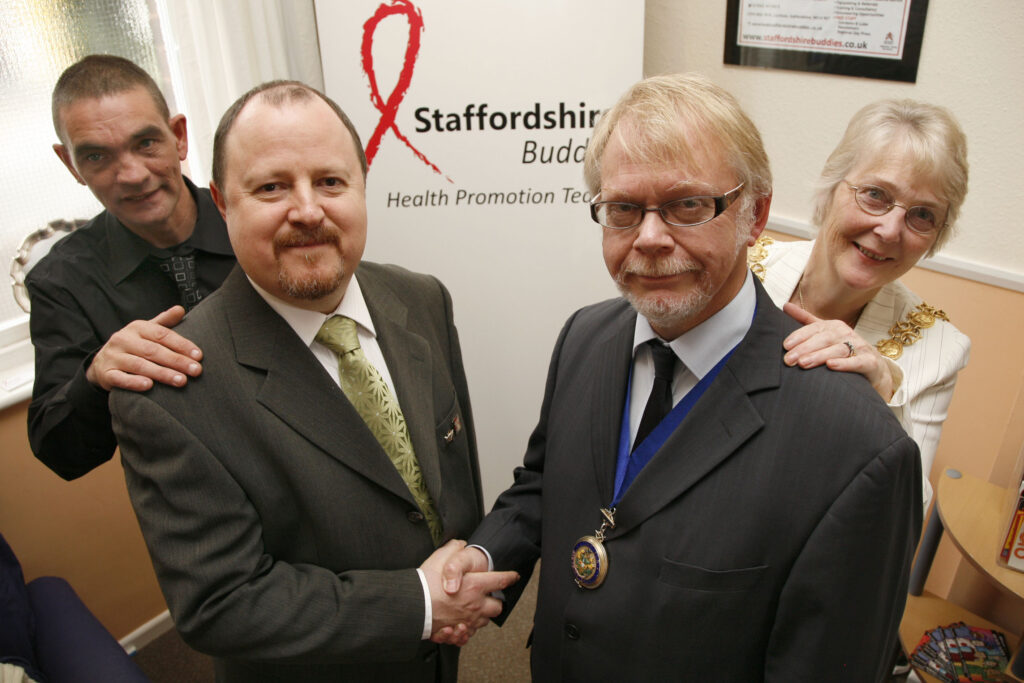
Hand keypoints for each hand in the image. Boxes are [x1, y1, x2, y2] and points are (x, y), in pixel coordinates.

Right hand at [85, 306, 202, 391]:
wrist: (102, 362)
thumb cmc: (133, 346)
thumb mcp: (147, 331)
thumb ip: (164, 322)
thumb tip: (180, 309)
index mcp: (137, 327)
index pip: (162, 335)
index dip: (182, 345)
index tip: (199, 356)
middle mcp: (123, 339)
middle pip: (154, 350)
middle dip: (177, 361)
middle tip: (196, 370)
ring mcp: (113, 356)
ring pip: (140, 365)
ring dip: (162, 373)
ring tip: (181, 381)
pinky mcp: (106, 373)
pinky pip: (120, 378)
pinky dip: (134, 382)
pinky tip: (149, 386)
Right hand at [421, 540, 517, 645]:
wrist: (411, 608)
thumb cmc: (425, 585)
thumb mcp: (439, 558)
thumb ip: (453, 549)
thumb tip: (460, 544)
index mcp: (475, 586)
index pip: (501, 581)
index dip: (509, 577)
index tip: (513, 576)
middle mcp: (475, 605)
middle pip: (497, 607)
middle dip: (495, 601)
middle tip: (488, 596)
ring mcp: (468, 620)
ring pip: (484, 621)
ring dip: (481, 615)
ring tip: (472, 609)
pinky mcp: (457, 633)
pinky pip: (469, 634)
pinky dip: (467, 629)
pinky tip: (460, 623)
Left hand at [782, 302, 894, 399]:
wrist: (874, 368)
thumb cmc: (845, 349)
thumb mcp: (826, 334)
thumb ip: (806, 321)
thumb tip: (785, 305)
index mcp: (834, 326)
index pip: (815, 328)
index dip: (799, 336)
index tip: (785, 345)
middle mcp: (847, 334)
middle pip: (824, 339)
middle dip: (805, 348)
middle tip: (789, 359)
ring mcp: (860, 347)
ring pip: (838, 350)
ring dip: (819, 356)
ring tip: (803, 363)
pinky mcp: (870, 362)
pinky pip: (857, 362)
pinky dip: (844, 364)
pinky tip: (831, 366)